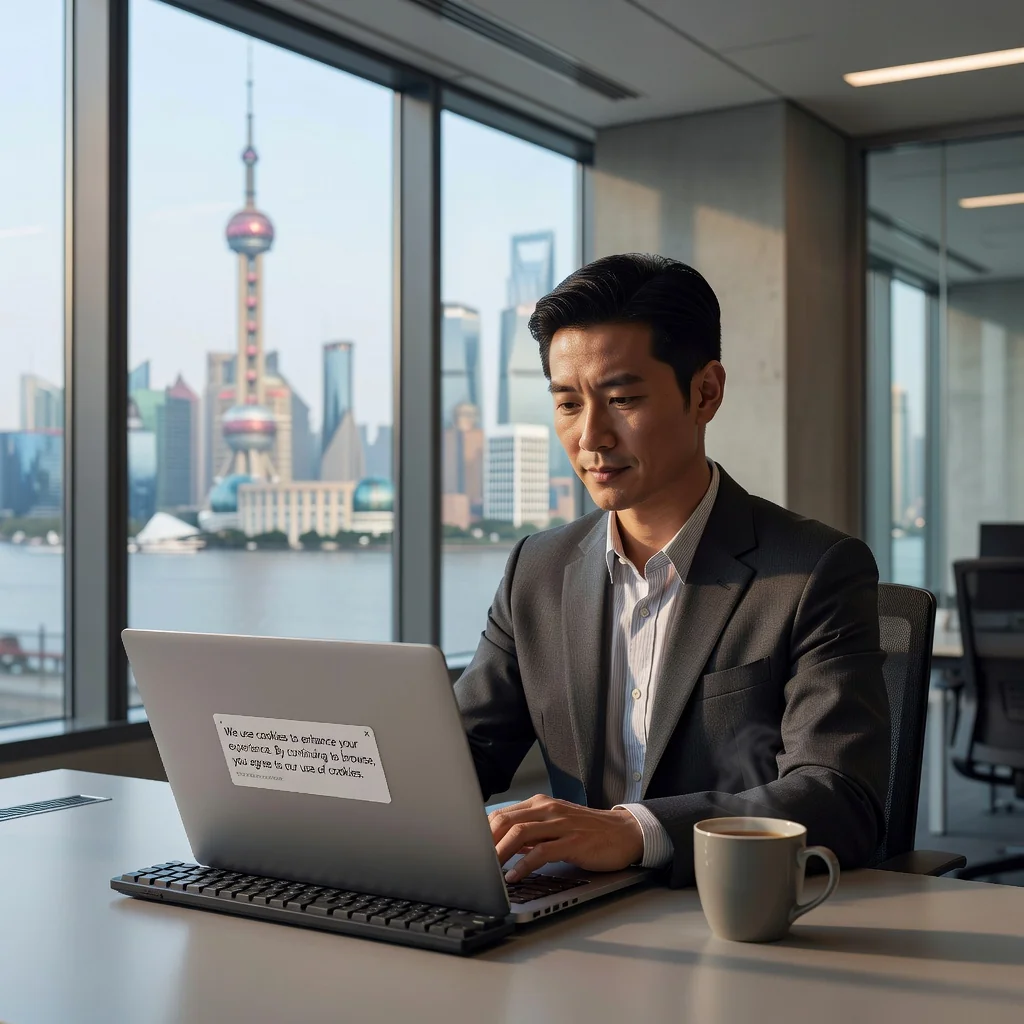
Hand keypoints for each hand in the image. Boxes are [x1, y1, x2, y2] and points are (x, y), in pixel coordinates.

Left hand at [488, 795, 643, 882]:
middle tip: (473, 862)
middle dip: (485, 842)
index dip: (482, 832)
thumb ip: (530, 833)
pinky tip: (514, 877)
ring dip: (499, 853)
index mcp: (540, 804)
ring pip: (520, 833)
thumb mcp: (555, 826)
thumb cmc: (588, 831)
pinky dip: (524, 865)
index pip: (502, 814)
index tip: (469, 849)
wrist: (624, 832)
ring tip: (487, 871)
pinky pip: (542, 852)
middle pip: (506, 821)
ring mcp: (561, 824)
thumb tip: (500, 846)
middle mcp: (548, 810)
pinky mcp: (573, 841)